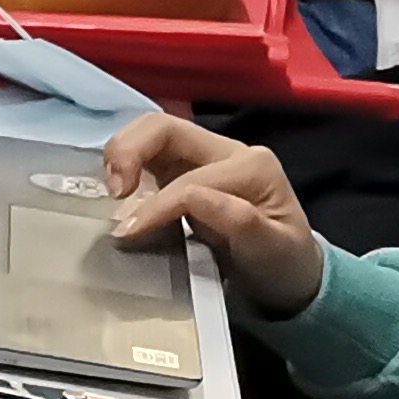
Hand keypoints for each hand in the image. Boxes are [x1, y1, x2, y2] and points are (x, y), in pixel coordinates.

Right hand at [101, 111, 326, 316]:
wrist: (286, 271)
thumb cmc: (281, 262)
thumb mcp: (272, 249)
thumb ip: (238, 220)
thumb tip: (188, 198)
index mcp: (252, 167)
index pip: (190, 178)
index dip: (156, 205)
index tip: (129, 234)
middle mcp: (226, 151)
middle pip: (165, 127)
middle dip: (129, 151)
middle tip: (113, 192)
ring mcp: (201, 156)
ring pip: (149, 131)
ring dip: (121, 153)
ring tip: (111, 191)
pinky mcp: (180, 167)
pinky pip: (145, 151)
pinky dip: (123, 162)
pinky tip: (117, 190)